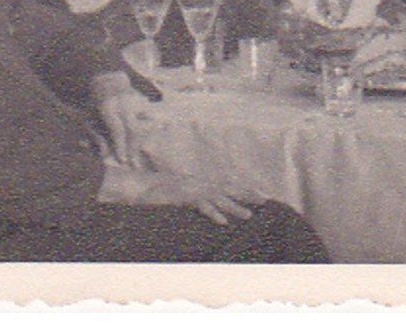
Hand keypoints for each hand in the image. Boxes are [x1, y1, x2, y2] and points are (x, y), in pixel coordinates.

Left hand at [92, 75, 147, 166]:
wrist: (107, 81)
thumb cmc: (94, 106)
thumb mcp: (89, 121)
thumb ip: (96, 138)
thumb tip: (105, 156)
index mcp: (108, 106)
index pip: (117, 130)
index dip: (120, 146)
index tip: (122, 161)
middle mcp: (125, 103)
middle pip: (133, 130)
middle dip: (133, 148)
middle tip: (133, 164)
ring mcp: (136, 102)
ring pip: (142, 126)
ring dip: (140, 144)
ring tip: (138, 158)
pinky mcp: (143, 103)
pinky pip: (148, 121)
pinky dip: (148, 132)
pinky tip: (146, 144)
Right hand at [100, 166, 264, 224]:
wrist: (138, 187)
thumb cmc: (159, 192)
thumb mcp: (182, 195)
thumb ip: (196, 199)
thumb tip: (210, 206)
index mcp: (202, 183)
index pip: (228, 185)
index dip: (245, 189)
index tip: (262, 195)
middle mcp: (200, 183)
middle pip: (229, 188)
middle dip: (248, 194)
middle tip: (267, 200)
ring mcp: (192, 189)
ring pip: (218, 198)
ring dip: (234, 207)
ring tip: (249, 216)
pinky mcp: (183, 197)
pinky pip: (200, 205)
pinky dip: (212, 213)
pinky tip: (222, 222)